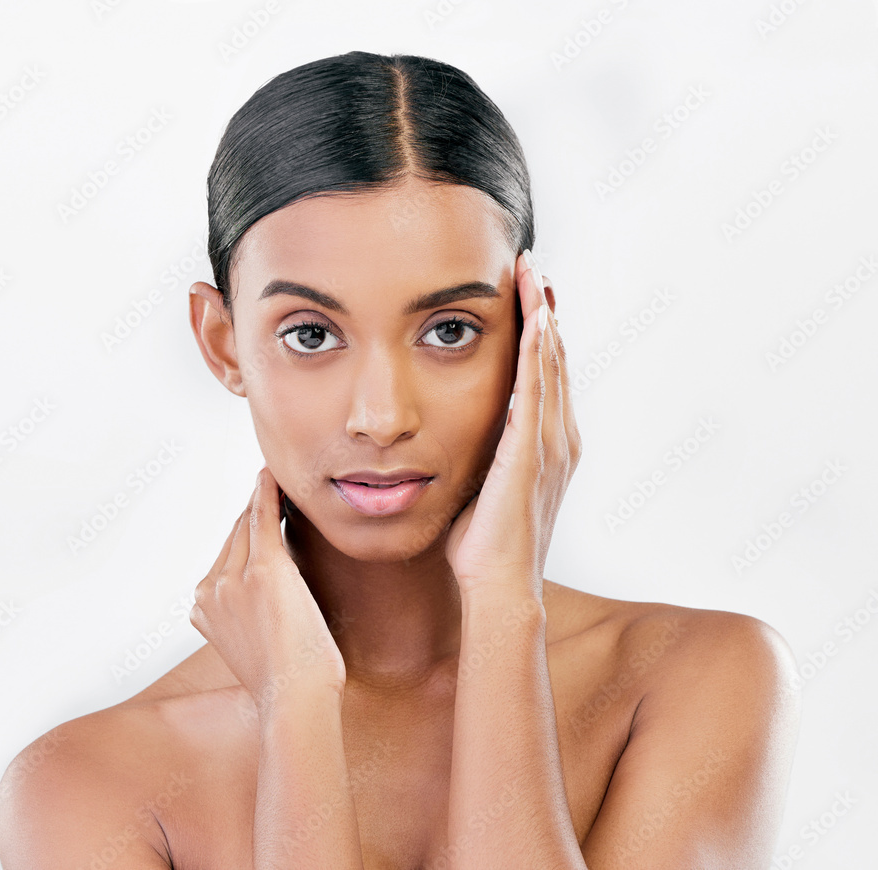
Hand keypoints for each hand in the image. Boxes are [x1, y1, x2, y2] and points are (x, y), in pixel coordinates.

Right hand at [189, 465, 346, 709]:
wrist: (296, 699)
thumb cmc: (287, 680)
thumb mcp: (252, 644)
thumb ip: (245, 616)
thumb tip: (262, 599)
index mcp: (201, 609)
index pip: (224, 557)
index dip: (242, 533)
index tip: (255, 514)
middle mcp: (209, 591)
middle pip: (232, 538)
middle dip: (251, 513)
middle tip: (267, 488)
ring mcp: (233, 580)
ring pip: (246, 527)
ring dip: (260, 500)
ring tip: (273, 481)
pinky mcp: (263, 570)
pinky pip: (263, 520)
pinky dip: (266, 495)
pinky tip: (271, 478)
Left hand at [444, 250, 581, 600]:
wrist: (500, 585)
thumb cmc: (485, 545)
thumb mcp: (483, 486)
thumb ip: (483, 454)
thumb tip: (455, 436)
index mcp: (547, 445)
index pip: (544, 375)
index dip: (538, 333)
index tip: (527, 294)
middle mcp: (558, 438)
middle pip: (554, 359)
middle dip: (544, 311)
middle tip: (533, 267)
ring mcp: (550, 445)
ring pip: (549, 366)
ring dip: (542, 317)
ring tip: (533, 275)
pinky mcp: (532, 453)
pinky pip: (537, 392)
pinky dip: (537, 354)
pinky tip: (534, 320)